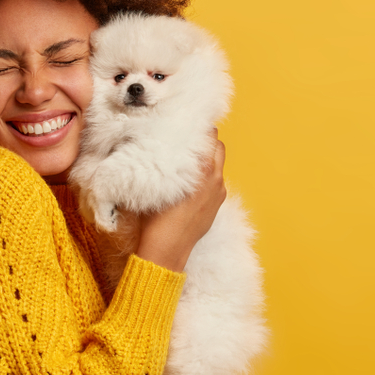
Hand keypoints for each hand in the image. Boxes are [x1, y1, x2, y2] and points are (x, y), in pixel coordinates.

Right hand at [135, 129, 226, 272]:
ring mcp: (218, 193)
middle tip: (188, 139)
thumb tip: (157, 146)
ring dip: (207, 159)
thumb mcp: (158, 183)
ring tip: (189, 159)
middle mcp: (215, 179)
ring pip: (218, 165)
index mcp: (203, 170)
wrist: (167, 250)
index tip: (188, 124)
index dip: (200, 128)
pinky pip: (216, 182)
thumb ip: (164, 162)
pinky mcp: (216, 205)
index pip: (210, 137)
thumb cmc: (156, 218)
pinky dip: (208, 176)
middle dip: (206, 142)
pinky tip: (191, 181)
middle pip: (218, 147)